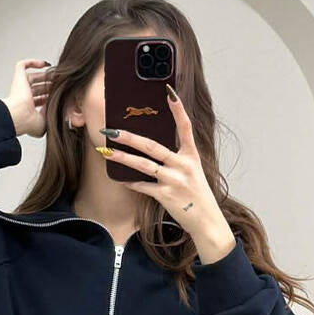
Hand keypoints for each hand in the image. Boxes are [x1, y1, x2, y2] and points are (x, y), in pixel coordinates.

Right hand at [4, 57, 54, 138]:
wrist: (20, 115)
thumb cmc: (28, 121)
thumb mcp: (45, 122)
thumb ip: (51, 114)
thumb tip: (57, 106)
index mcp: (29, 108)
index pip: (40, 99)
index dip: (50, 96)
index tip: (60, 93)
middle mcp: (24, 97)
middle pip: (38, 87)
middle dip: (50, 84)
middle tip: (61, 82)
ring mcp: (20, 86)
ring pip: (33, 77)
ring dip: (45, 74)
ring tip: (57, 74)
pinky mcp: (18, 77)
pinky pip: (22, 65)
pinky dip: (32, 62)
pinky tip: (44, 64)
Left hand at [98, 88, 235, 260]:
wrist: (207, 221)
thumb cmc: (197, 196)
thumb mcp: (192, 172)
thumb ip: (176, 159)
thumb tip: (151, 148)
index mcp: (192, 156)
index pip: (186, 128)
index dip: (178, 110)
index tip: (169, 93)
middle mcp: (184, 166)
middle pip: (153, 146)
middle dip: (130, 137)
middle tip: (111, 130)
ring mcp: (175, 181)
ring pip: (143, 165)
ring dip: (122, 158)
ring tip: (106, 151)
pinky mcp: (166, 196)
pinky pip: (143, 186)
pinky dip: (131, 183)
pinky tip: (120, 179)